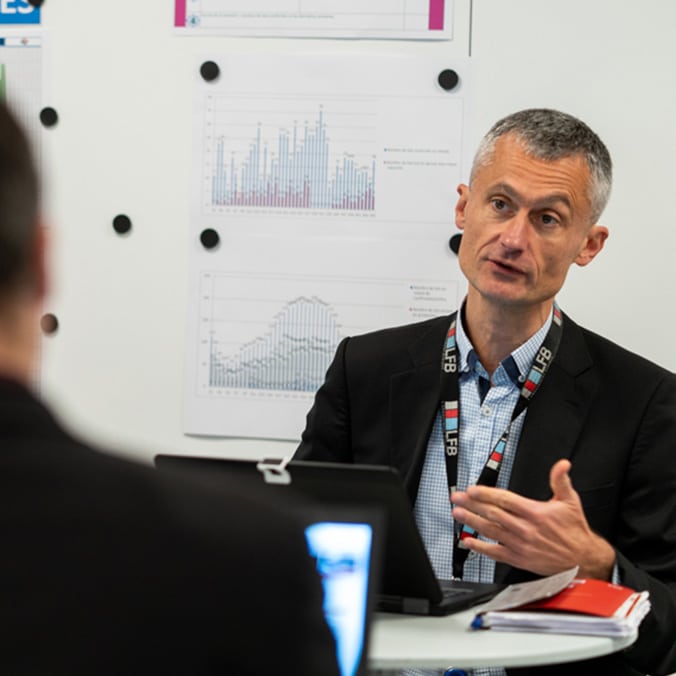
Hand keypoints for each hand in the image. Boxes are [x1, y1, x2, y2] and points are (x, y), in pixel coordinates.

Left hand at [450, 459, 615, 578]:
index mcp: (535, 513)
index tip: (472, 490)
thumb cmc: (575, 531)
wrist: (583, 560)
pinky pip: (496, 553)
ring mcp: (521, 545)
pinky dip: (481, 548)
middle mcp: (525, 529)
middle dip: (472, 505)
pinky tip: (469, 542)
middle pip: (493, 514)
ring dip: (472, 522)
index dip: (486, 494)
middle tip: (457, 498)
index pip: (505, 500)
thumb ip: (561, 480)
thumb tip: (562, 464)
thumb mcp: (571, 501)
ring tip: (458, 514)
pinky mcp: (520, 559)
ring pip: (491, 531)